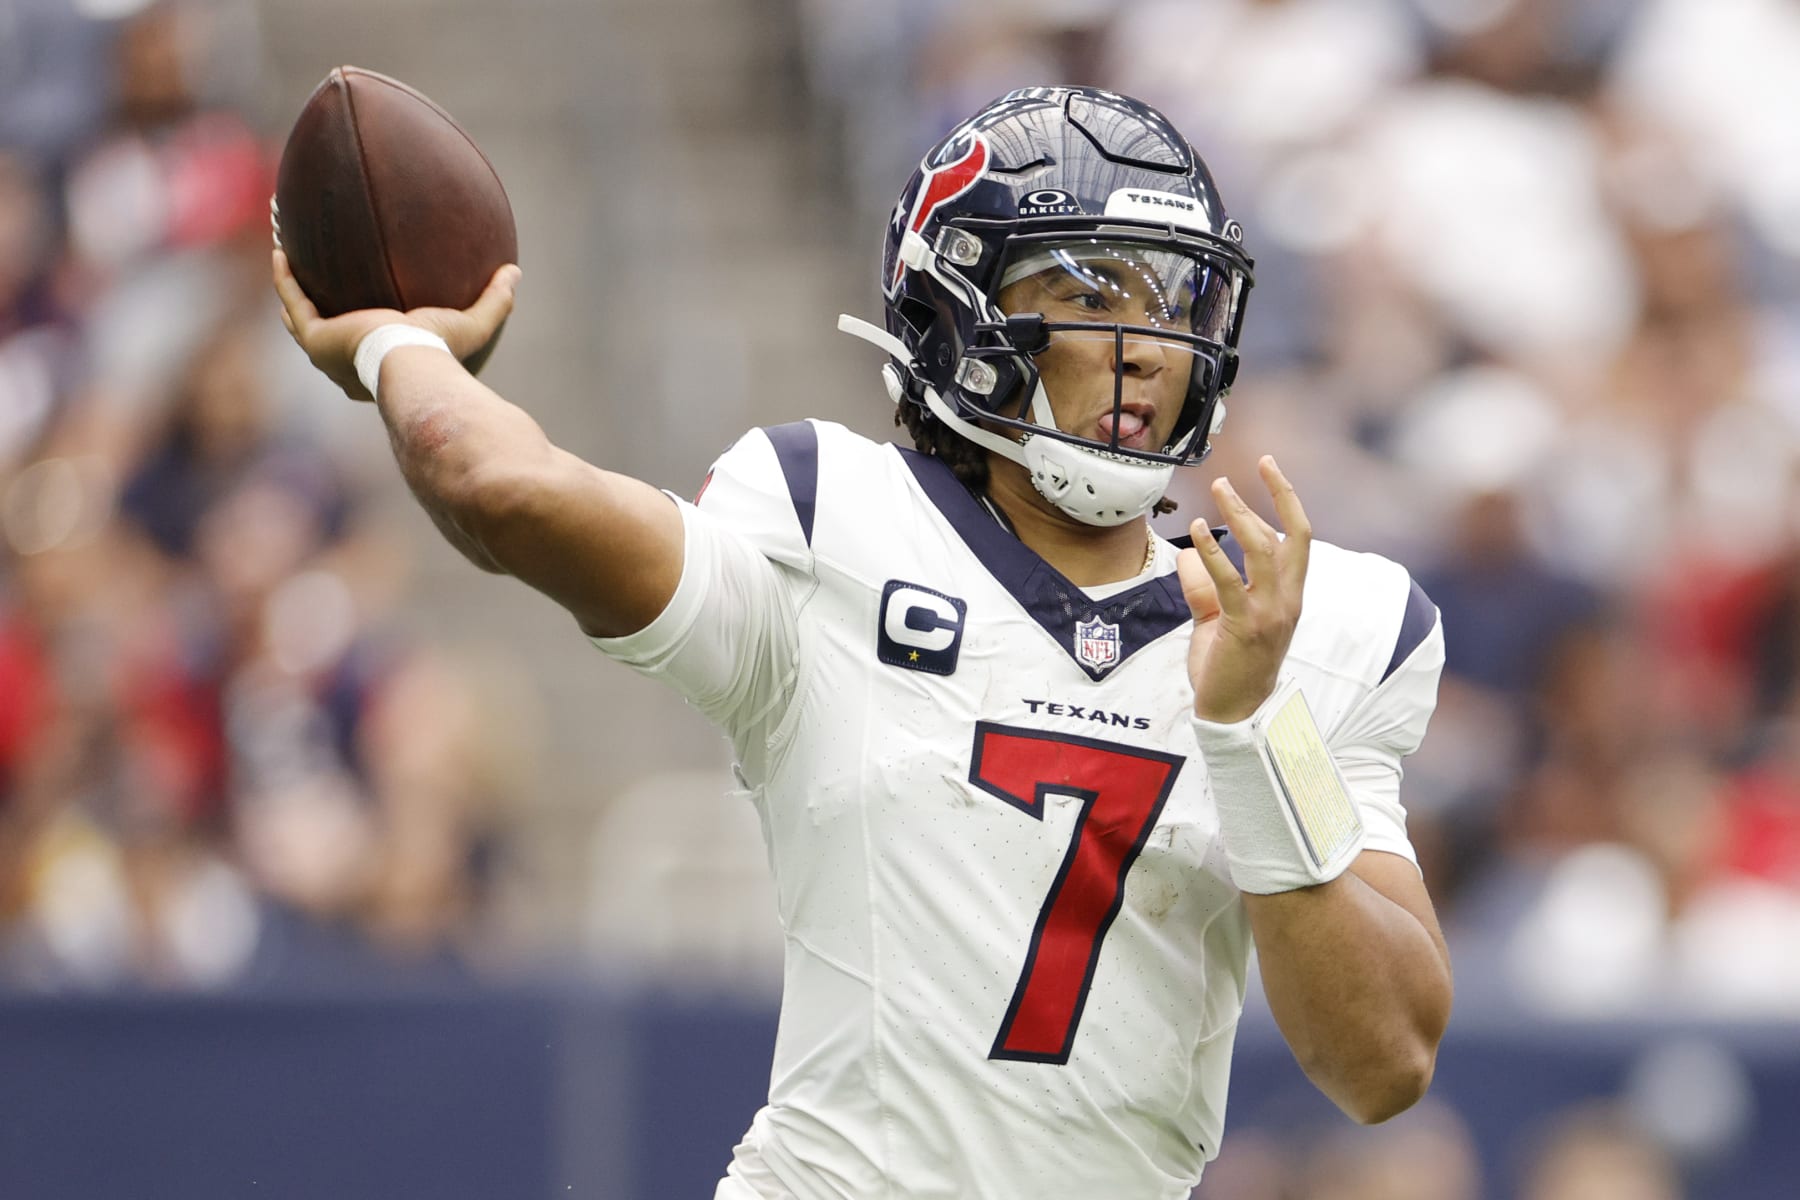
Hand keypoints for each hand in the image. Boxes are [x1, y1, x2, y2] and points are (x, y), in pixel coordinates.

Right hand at [272, 250, 520, 401]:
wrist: (414, 368)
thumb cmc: (443, 355)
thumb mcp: (473, 324)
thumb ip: (494, 301)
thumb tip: (516, 272)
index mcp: (376, 369)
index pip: (361, 350)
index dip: (355, 328)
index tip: (356, 306)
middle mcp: (344, 366)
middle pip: (322, 333)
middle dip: (312, 307)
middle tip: (308, 280)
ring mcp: (326, 353)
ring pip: (297, 316)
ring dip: (290, 286)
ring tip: (285, 256)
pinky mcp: (316, 337)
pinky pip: (293, 300)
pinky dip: (285, 276)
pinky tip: (282, 249)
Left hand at [1175, 456, 1311, 723]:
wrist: (1232, 714)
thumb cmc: (1228, 667)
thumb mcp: (1217, 619)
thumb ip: (1205, 587)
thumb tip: (1189, 554)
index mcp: (1290, 596)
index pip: (1298, 538)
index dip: (1287, 500)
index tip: (1271, 468)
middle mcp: (1288, 601)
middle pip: (1293, 535)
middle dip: (1278, 495)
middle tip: (1254, 466)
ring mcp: (1269, 613)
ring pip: (1263, 549)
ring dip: (1241, 513)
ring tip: (1219, 488)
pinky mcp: (1242, 626)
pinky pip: (1229, 580)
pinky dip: (1214, 551)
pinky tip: (1199, 531)